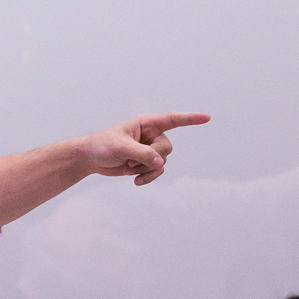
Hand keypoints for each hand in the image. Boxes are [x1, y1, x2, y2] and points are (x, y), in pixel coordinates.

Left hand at [81, 113, 210, 185]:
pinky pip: (157, 171)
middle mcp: (151, 135)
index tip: (207, 118)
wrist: (90, 159)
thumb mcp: (121, 147)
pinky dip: (148, 177)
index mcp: (146, 124)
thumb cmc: (102, 146)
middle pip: (167, 148)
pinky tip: (135, 181)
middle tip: (131, 159)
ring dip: (146, 169)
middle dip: (151, 158)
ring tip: (128, 167)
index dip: (190, 119)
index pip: (172, 120)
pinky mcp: (146, 162)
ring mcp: (149, 149)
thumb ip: (142, 153)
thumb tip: (161, 163)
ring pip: (162, 162)